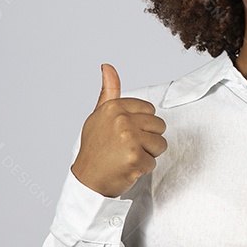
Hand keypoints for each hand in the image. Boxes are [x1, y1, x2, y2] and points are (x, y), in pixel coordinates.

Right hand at [70, 63, 166, 197]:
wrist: (86, 180)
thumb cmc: (94, 148)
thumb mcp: (99, 116)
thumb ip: (108, 91)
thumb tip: (107, 66)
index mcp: (114, 107)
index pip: (150, 110)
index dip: (142, 125)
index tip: (125, 134)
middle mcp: (122, 120)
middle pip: (158, 126)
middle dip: (147, 139)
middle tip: (126, 148)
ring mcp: (129, 140)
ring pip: (160, 144)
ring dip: (148, 154)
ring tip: (127, 157)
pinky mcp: (135, 159)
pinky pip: (154, 162)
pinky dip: (142, 169)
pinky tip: (127, 168)